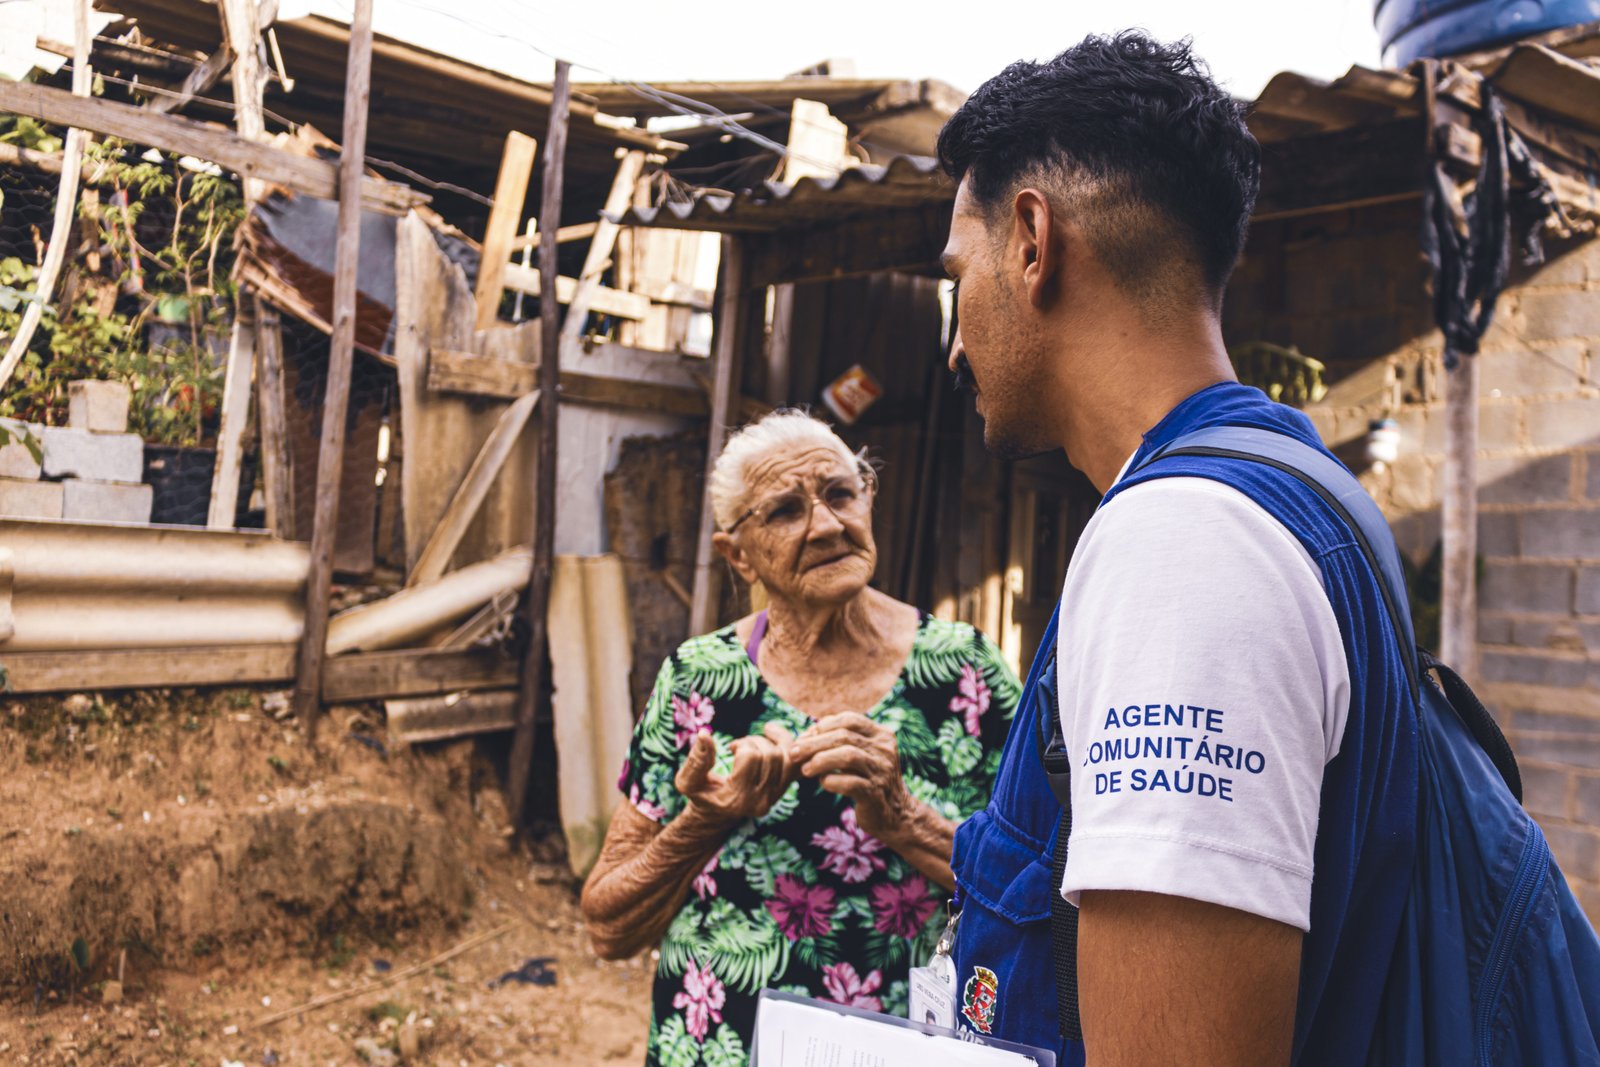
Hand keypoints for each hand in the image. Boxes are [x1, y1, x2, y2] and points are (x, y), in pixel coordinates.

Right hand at [674, 722, 794, 825]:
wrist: (716, 814)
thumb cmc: (700, 795)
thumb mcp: (688, 781)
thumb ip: (696, 760)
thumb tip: (704, 734)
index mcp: (737, 799)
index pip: (751, 758)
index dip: (742, 745)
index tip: (731, 748)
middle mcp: (760, 801)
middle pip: (771, 755)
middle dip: (755, 741)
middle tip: (740, 746)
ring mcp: (774, 797)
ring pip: (786, 757)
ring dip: (769, 742)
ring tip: (752, 744)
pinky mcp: (782, 790)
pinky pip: (795, 762)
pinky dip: (786, 744)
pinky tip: (772, 735)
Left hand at [790, 712, 913, 838]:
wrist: (895, 814)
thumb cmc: (869, 780)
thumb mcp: (861, 755)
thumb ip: (841, 741)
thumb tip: (808, 733)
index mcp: (882, 736)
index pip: (850, 720)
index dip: (824, 726)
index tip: (805, 737)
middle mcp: (885, 750)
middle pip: (844, 736)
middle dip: (814, 744)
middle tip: (794, 753)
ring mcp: (882, 771)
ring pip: (847, 756)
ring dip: (820, 761)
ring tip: (805, 770)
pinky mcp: (875, 793)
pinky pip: (849, 782)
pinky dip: (831, 781)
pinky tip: (823, 784)